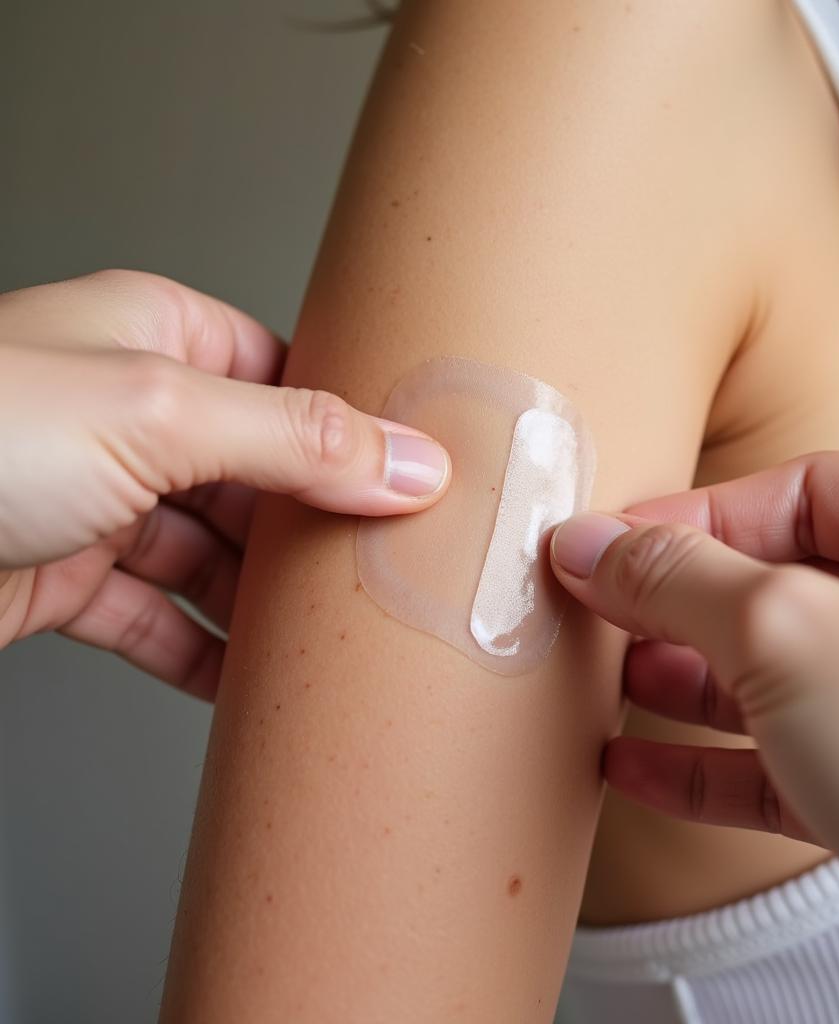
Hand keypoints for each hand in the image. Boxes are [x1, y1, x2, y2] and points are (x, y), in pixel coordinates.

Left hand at [0, 271, 448, 698]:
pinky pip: (161, 622)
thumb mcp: (155, 413)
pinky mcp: (71, 580)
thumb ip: (297, 439)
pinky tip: (252, 684)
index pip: (292, 384)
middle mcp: (137, 416)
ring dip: (269, 602)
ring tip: (336, 639)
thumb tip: (410, 462)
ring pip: (218, 557)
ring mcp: (105, 501)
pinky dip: (206, 656)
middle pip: (264, 477)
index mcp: (161, 340)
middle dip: (321, 528)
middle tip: (390, 574)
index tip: (422, 483)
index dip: (358, 433)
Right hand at [550, 452, 838, 1023]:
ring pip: (779, 673)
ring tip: (614, 682)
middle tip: (602, 609)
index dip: (691, 519)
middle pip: (781, 581)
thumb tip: (595, 545)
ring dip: (687, 683)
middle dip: (682, 604)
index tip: (611, 543)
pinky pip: (786, 755)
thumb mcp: (788, 630)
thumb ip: (677, 579)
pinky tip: (643, 764)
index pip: (797, 492)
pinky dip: (711, 760)